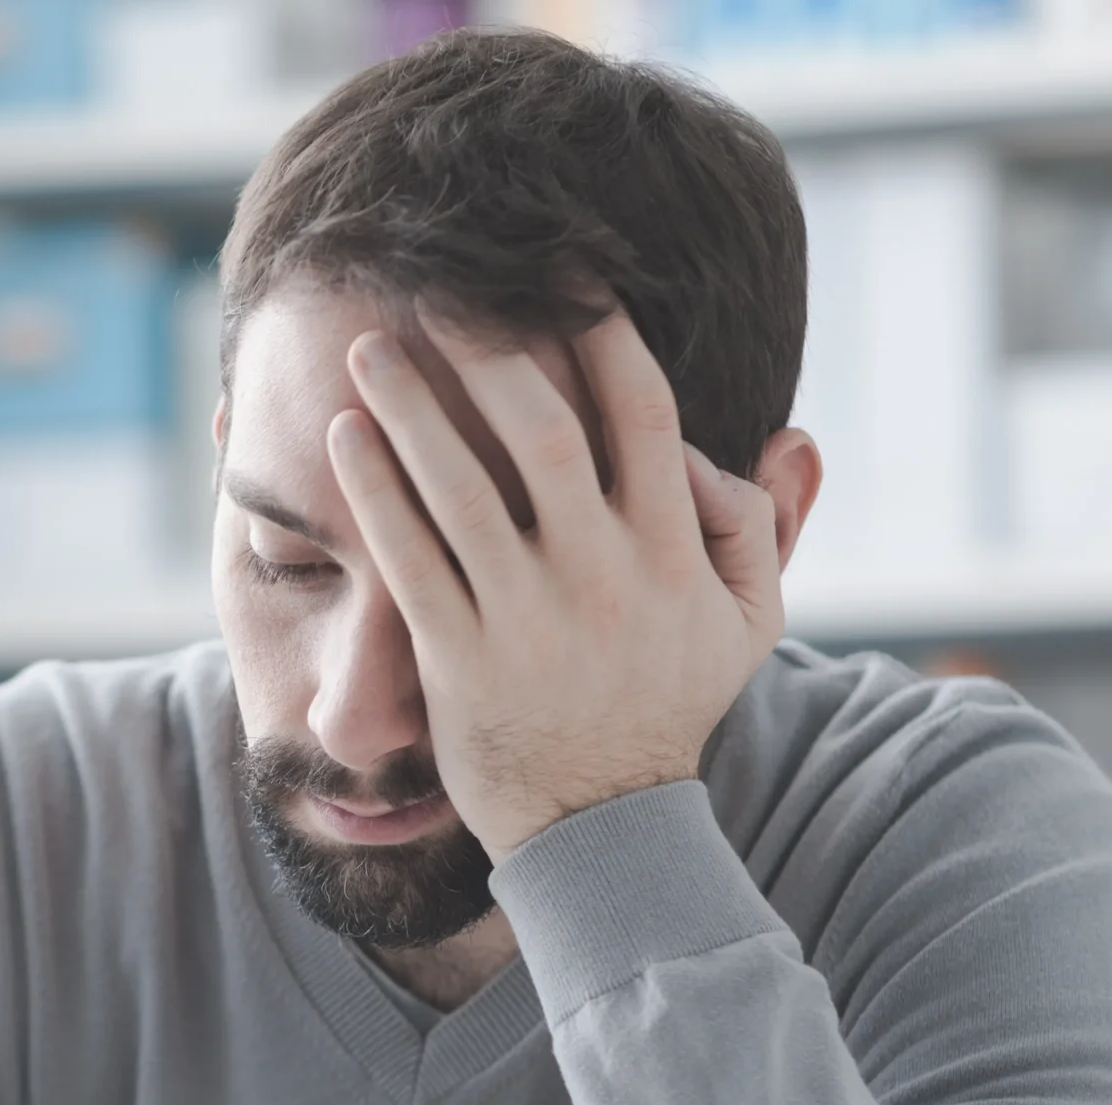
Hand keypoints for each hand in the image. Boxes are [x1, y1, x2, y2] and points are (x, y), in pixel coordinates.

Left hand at [325, 311, 792, 856]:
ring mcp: (526, 617)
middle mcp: (601, 576)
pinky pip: (410, 559)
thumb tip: (768, 437)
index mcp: (670, 552)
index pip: (641, 414)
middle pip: (541, 431)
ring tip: (370, 345)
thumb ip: (757, 526)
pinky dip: (375, 492)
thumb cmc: (667, 708)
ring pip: (461, 488)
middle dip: (488, 348)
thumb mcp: (747, 624)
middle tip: (438, 287)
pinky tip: (343, 439)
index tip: (562, 273)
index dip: (601, 334)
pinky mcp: (460, 657)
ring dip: (410, 407)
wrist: (602, 824)